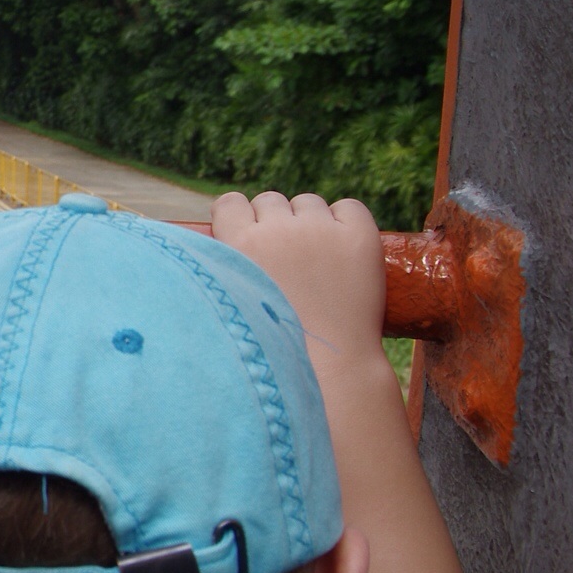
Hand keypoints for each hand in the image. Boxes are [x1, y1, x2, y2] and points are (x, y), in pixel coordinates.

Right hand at [211, 191, 384, 373]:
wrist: (330, 372)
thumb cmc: (271, 349)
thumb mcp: (230, 303)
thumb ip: (220, 272)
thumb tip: (211, 250)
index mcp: (239, 243)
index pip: (230, 202)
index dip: (238, 219)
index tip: (247, 241)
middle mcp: (278, 228)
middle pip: (269, 201)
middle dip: (274, 224)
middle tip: (283, 264)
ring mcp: (322, 230)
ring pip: (307, 203)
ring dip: (308, 223)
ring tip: (314, 264)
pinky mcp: (360, 236)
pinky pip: (348, 208)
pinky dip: (346, 223)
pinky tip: (343, 254)